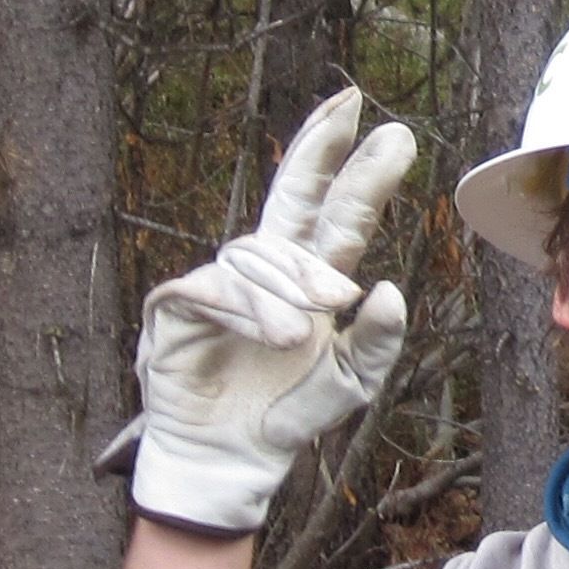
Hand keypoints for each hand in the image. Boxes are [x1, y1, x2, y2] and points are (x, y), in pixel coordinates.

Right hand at [123, 88, 415, 535]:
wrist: (231, 461)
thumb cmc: (286, 416)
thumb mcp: (348, 384)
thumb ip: (376, 342)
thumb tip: (390, 288)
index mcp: (309, 281)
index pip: (335, 214)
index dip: (357, 171)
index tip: (390, 129)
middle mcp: (265, 271)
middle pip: (292, 194)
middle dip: (319, 147)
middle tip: (351, 107)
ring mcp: (220, 282)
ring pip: (260, 256)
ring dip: (288, 289)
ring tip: (301, 334)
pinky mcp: (177, 304)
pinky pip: (217, 287)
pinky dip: (248, 310)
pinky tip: (275, 336)